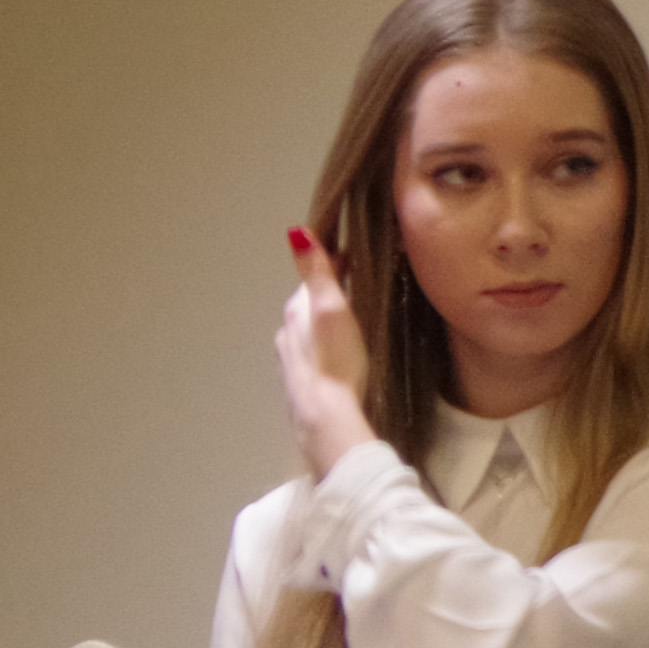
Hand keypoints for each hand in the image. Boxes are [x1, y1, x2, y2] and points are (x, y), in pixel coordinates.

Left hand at [271, 231, 379, 480]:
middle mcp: (286, 332)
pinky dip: (325, 350)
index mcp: (296, 310)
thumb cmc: (336, 359)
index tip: (361, 259)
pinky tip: (340, 359)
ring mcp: (290, 360)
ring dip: (327, 325)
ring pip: (309, 332)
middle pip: (309, 305)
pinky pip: (312, 357)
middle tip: (362, 293)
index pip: (314, 278)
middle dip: (331, 296)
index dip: (337, 266)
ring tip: (354, 326)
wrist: (325, 416)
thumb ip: (317, 271)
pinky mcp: (299, 384)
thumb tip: (296, 231)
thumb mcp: (331, 308)